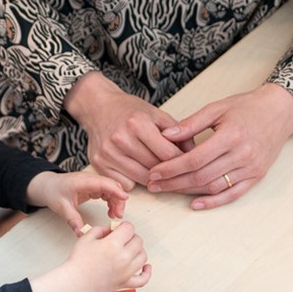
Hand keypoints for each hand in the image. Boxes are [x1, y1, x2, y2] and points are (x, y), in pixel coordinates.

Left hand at [25, 171, 128, 234]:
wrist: (46, 185)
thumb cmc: (52, 191)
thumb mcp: (61, 207)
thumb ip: (72, 220)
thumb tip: (81, 233)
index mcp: (82, 182)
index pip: (104, 183)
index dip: (115, 190)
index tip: (125, 199)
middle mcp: (89, 179)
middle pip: (111, 186)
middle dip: (118, 199)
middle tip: (118, 215)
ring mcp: (92, 182)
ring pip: (111, 189)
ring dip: (116, 201)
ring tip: (114, 215)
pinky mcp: (93, 186)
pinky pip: (107, 191)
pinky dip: (111, 201)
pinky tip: (110, 211)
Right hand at [29, 223, 151, 291]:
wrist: (74, 282)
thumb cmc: (78, 262)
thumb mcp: (87, 237)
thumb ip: (101, 229)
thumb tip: (111, 230)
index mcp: (113, 244)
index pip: (129, 228)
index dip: (124, 226)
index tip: (119, 229)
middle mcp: (123, 258)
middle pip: (138, 241)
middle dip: (130, 237)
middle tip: (121, 239)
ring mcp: (126, 272)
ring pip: (143, 257)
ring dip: (138, 250)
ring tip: (129, 250)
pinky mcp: (125, 283)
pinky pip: (143, 279)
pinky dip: (147, 273)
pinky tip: (146, 267)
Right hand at [64, 72, 185, 188]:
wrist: (98, 107)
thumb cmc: (129, 111)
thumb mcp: (156, 114)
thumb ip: (177, 132)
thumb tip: (194, 152)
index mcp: (138, 123)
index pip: (167, 153)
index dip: (182, 161)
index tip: (189, 165)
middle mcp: (121, 138)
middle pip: (155, 168)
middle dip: (169, 171)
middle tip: (178, 172)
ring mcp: (108, 153)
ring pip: (141, 179)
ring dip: (154, 179)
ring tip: (160, 172)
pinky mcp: (99, 164)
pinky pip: (125, 184)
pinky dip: (134, 181)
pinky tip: (138, 170)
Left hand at [147, 83, 292, 209]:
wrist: (279, 110)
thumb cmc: (247, 107)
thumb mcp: (217, 108)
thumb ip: (191, 123)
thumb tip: (165, 136)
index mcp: (230, 136)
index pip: (194, 159)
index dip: (171, 168)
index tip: (154, 172)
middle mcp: (242, 154)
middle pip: (201, 176)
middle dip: (174, 183)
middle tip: (155, 185)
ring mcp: (251, 168)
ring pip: (214, 187)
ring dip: (189, 192)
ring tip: (169, 190)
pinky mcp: (257, 176)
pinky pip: (233, 194)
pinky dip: (214, 201)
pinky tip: (196, 204)